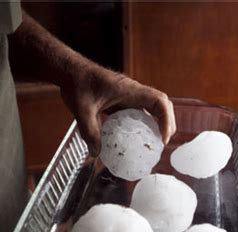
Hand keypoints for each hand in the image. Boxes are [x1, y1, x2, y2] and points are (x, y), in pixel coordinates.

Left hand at [60, 65, 176, 156]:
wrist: (70, 71)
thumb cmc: (77, 83)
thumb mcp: (82, 111)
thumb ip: (90, 132)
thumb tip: (96, 154)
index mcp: (129, 90)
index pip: (159, 101)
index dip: (166, 119)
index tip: (163, 137)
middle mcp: (133, 92)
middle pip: (162, 105)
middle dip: (167, 123)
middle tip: (162, 143)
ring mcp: (129, 95)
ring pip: (153, 108)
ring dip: (158, 123)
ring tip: (154, 142)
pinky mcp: (123, 100)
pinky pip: (139, 111)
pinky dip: (144, 123)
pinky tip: (136, 138)